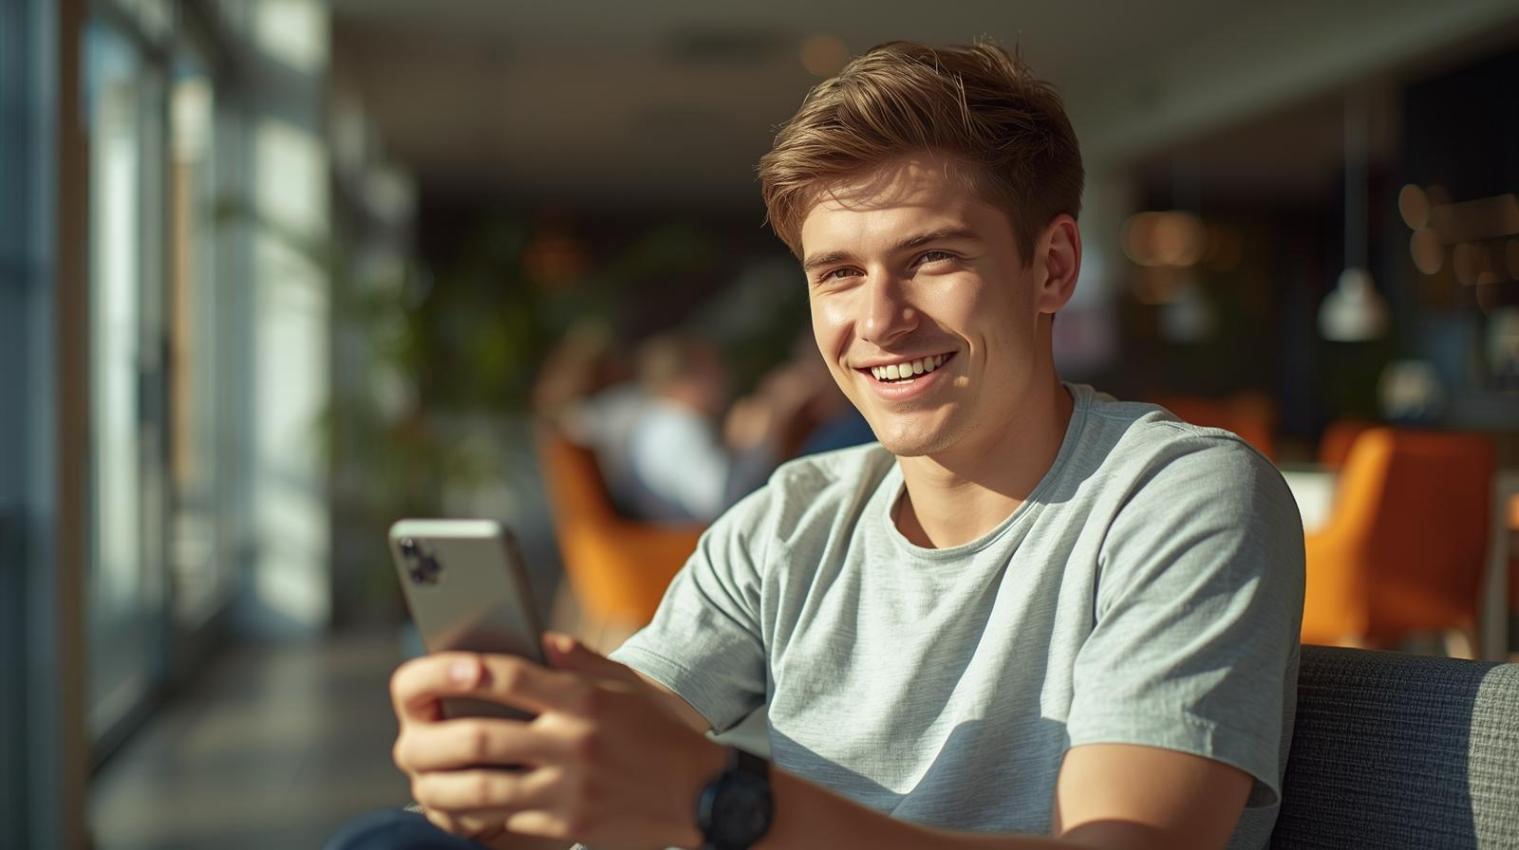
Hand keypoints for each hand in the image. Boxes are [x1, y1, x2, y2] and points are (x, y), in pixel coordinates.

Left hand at [390, 633, 725, 849]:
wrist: (707, 797)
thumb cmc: (663, 734)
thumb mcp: (630, 687)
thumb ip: (580, 660)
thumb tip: (536, 639)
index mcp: (586, 700)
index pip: (511, 677)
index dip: (464, 672)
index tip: (436, 670)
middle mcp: (575, 743)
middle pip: (484, 737)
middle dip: (435, 740)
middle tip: (407, 739)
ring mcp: (571, 790)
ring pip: (485, 790)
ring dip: (443, 786)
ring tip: (422, 779)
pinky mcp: (570, 827)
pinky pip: (506, 823)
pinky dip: (474, 817)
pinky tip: (456, 808)